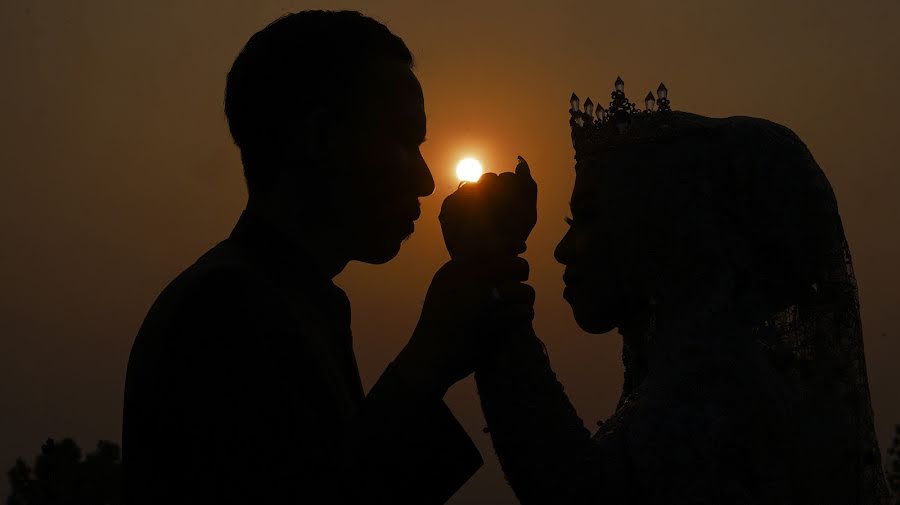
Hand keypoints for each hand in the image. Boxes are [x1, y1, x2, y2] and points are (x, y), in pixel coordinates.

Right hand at [394, 257, 534, 395]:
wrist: (430, 355)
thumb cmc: (439, 321)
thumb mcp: (444, 286)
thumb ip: (465, 268)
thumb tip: (498, 253)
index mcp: (458, 268)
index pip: (494, 247)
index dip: (513, 245)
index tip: (522, 248)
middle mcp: (471, 279)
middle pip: (516, 266)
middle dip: (521, 277)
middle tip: (515, 290)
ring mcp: (483, 300)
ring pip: (524, 291)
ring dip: (524, 301)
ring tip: (516, 309)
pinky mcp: (494, 322)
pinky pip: (523, 312)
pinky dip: (523, 317)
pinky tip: (516, 322)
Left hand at [440, 157, 536, 258]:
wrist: (481, 262)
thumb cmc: (510, 238)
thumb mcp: (528, 214)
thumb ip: (528, 185)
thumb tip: (520, 162)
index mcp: (503, 186)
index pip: (507, 179)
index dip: (510, 196)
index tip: (509, 212)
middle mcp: (481, 187)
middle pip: (489, 180)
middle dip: (493, 193)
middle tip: (495, 216)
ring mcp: (462, 195)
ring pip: (472, 187)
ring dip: (478, 199)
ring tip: (482, 221)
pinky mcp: (448, 204)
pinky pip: (457, 198)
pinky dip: (463, 208)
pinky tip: (470, 223)